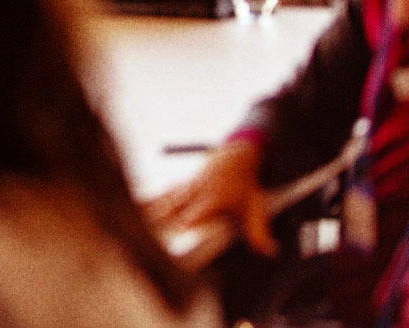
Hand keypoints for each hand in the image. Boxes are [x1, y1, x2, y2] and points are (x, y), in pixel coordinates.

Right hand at [145, 139, 275, 257]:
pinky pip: (168, 191)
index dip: (185, 224)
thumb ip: (259, 232)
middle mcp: (197, 193)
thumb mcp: (256, 209)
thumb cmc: (246, 185)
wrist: (237, 156)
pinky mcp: (184, 183)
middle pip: (175, 208)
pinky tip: (142, 206)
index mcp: (212, 200)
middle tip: (150, 229)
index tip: (177, 232)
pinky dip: (157, 198)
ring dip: (156, 209)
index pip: (194, 215)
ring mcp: (188, 186)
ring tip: (139, 218)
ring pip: (169, 198)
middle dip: (164, 218)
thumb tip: (269, 252)